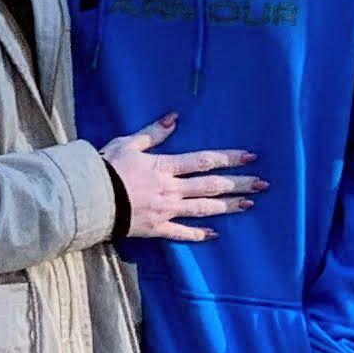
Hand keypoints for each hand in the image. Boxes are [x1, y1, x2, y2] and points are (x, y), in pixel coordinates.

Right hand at [105, 112, 259, 245]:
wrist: (90, 199)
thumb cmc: (106, 168)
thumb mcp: (128, 143)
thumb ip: (153, 133)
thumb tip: (174, 118)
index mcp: (165, 167)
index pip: (204, 161)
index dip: (229, 159)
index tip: (251, 157)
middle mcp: (171, 189)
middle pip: (211, 186)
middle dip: (239, 184)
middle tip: (263, 184)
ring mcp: (166, 211)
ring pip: (203, 209)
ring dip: (228, 207)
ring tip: (249, 205)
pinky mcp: (157, 229)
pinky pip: (182, 233)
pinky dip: (199, 235)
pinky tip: (215, 234)